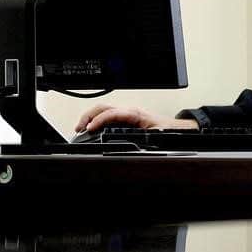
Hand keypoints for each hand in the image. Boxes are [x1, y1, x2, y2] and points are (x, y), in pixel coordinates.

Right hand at [74, 104, 198, 131]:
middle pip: (104, 107)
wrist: (173, 128)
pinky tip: (91, 128)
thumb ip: (145, 139)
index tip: (90, 128)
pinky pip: (107, 115)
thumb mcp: (156, 135)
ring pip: (103, 110)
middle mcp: (128, 111)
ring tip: (81, 128)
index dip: (99, 120)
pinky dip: (96, 120)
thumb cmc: (165, 130)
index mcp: (135, 114)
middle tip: (79, 128)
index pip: (112, 113)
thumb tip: (136, 143)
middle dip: (89, 116)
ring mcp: (125, 113)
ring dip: (90, 117)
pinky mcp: (124, 118)